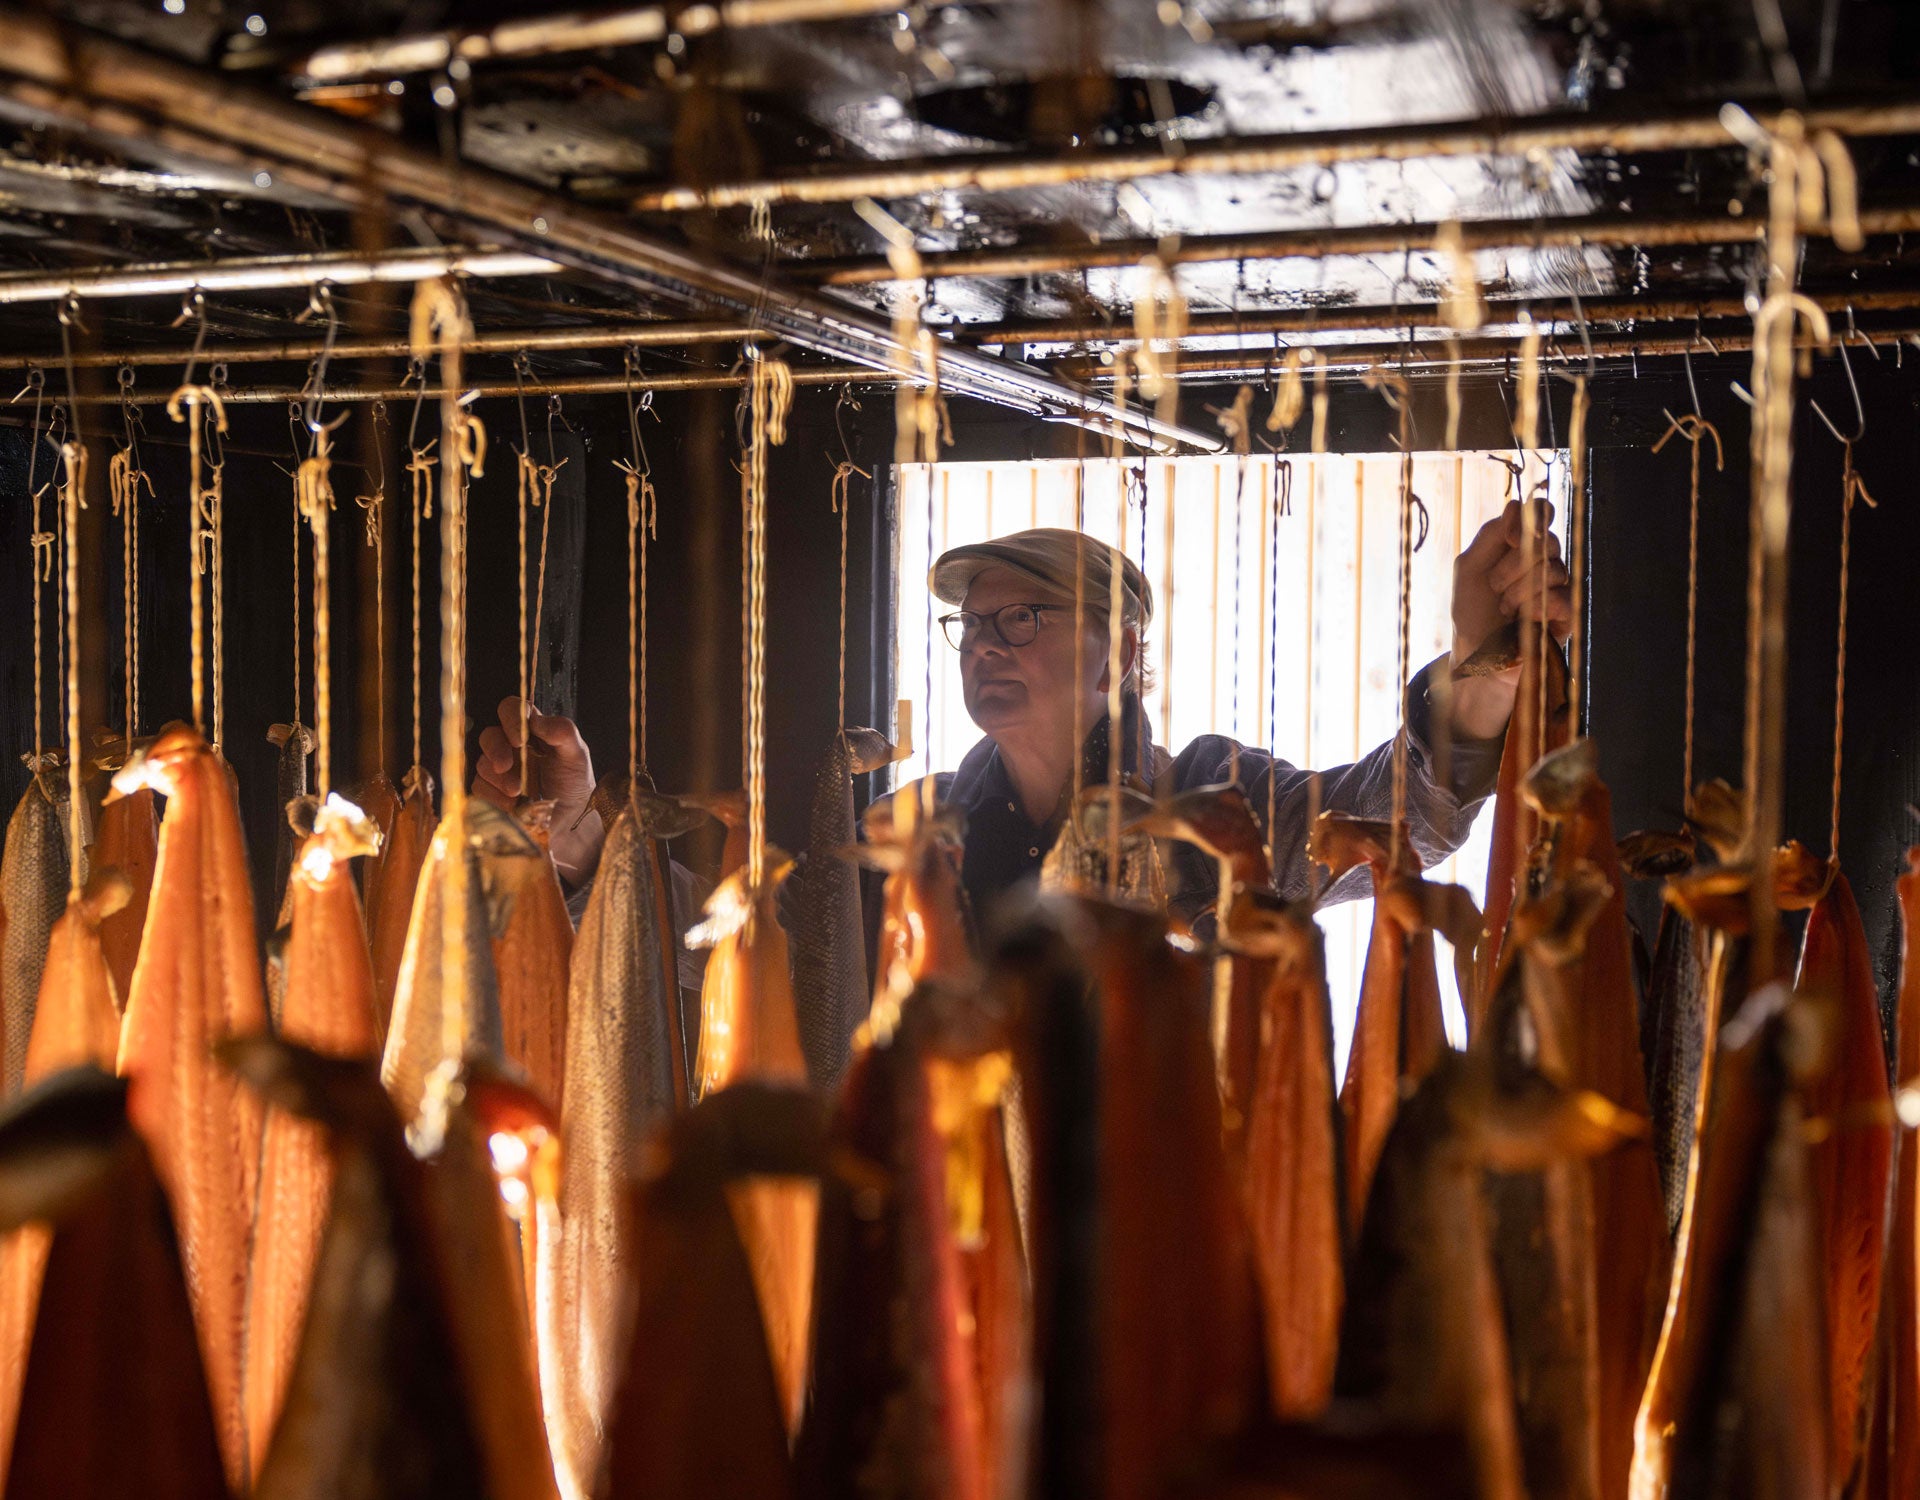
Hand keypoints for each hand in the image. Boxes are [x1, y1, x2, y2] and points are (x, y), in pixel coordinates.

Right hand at [473, 697, 605, 885]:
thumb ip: (562, 732)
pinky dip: (496, 798)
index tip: (519, 739)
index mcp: (531, 731)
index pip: (511, 709)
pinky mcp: (489, 794)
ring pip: (482, 764)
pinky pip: (480, 790)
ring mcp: (498, 771)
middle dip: (495, 750)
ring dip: (500, 780)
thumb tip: (536, 719)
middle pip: (489, 736)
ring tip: (520, 794)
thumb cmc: (575, 785)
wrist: (570, 824)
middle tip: (506, 767)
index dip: (510, 718)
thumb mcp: (577, 755)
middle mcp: (511, 747)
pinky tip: (514, 807)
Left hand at [1448, 500, 1573, 738]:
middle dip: (1512, 565)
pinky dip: (1536, 607)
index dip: (1530, 519)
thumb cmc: (1471, 612)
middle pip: (1547, 540)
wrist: (1476, 656)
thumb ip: (1490, 534)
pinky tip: (1524, 619)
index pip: (1540, 511)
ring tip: (1506, 609)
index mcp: (1521, 545)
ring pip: (1553, 569)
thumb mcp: (1468, 567)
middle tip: (1495, 587)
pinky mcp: (1567, 613)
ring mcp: (1558, 586)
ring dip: (1519, 592)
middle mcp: (1544, 561)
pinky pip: (1562, 597)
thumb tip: (1518, 508)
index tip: (1509, 540)